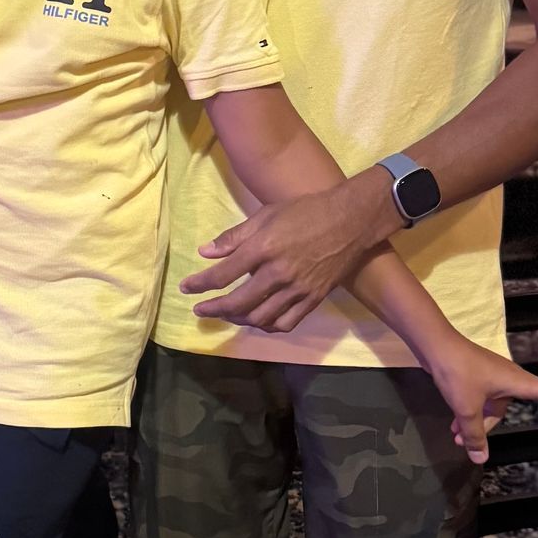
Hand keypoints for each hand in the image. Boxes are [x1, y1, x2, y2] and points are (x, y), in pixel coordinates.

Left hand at [182, 183, 383, 331]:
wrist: (350, 220)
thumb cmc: (305, 211)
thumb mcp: (266, 215)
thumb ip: (234, 237)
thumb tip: (205, 252)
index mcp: (263, 248)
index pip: (222, 275)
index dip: (200, 285)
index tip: (186, 289)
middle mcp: (278, 273)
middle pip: (238, 303)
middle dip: (214, 309)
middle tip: (201, 310)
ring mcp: (297, 290)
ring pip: (260, 318)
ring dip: (238, 320)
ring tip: (228, 314)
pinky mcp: (313, 299)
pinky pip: (285, 323)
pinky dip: (267, 326)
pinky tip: (258, 319)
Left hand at [425, 340, 537, 466]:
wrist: (435, 346)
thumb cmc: (457, 372)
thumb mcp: (466, 408)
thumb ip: (474, 435)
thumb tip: (480, 458)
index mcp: (522, 384)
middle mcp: (514, 381)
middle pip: (528, 406)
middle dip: (521, 420)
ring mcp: (497, 381)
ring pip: (496, 411)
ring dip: (479, 425)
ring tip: (456, 439)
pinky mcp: (481, 380)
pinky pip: (483, 405)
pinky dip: (471, 417)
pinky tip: (453, 430)